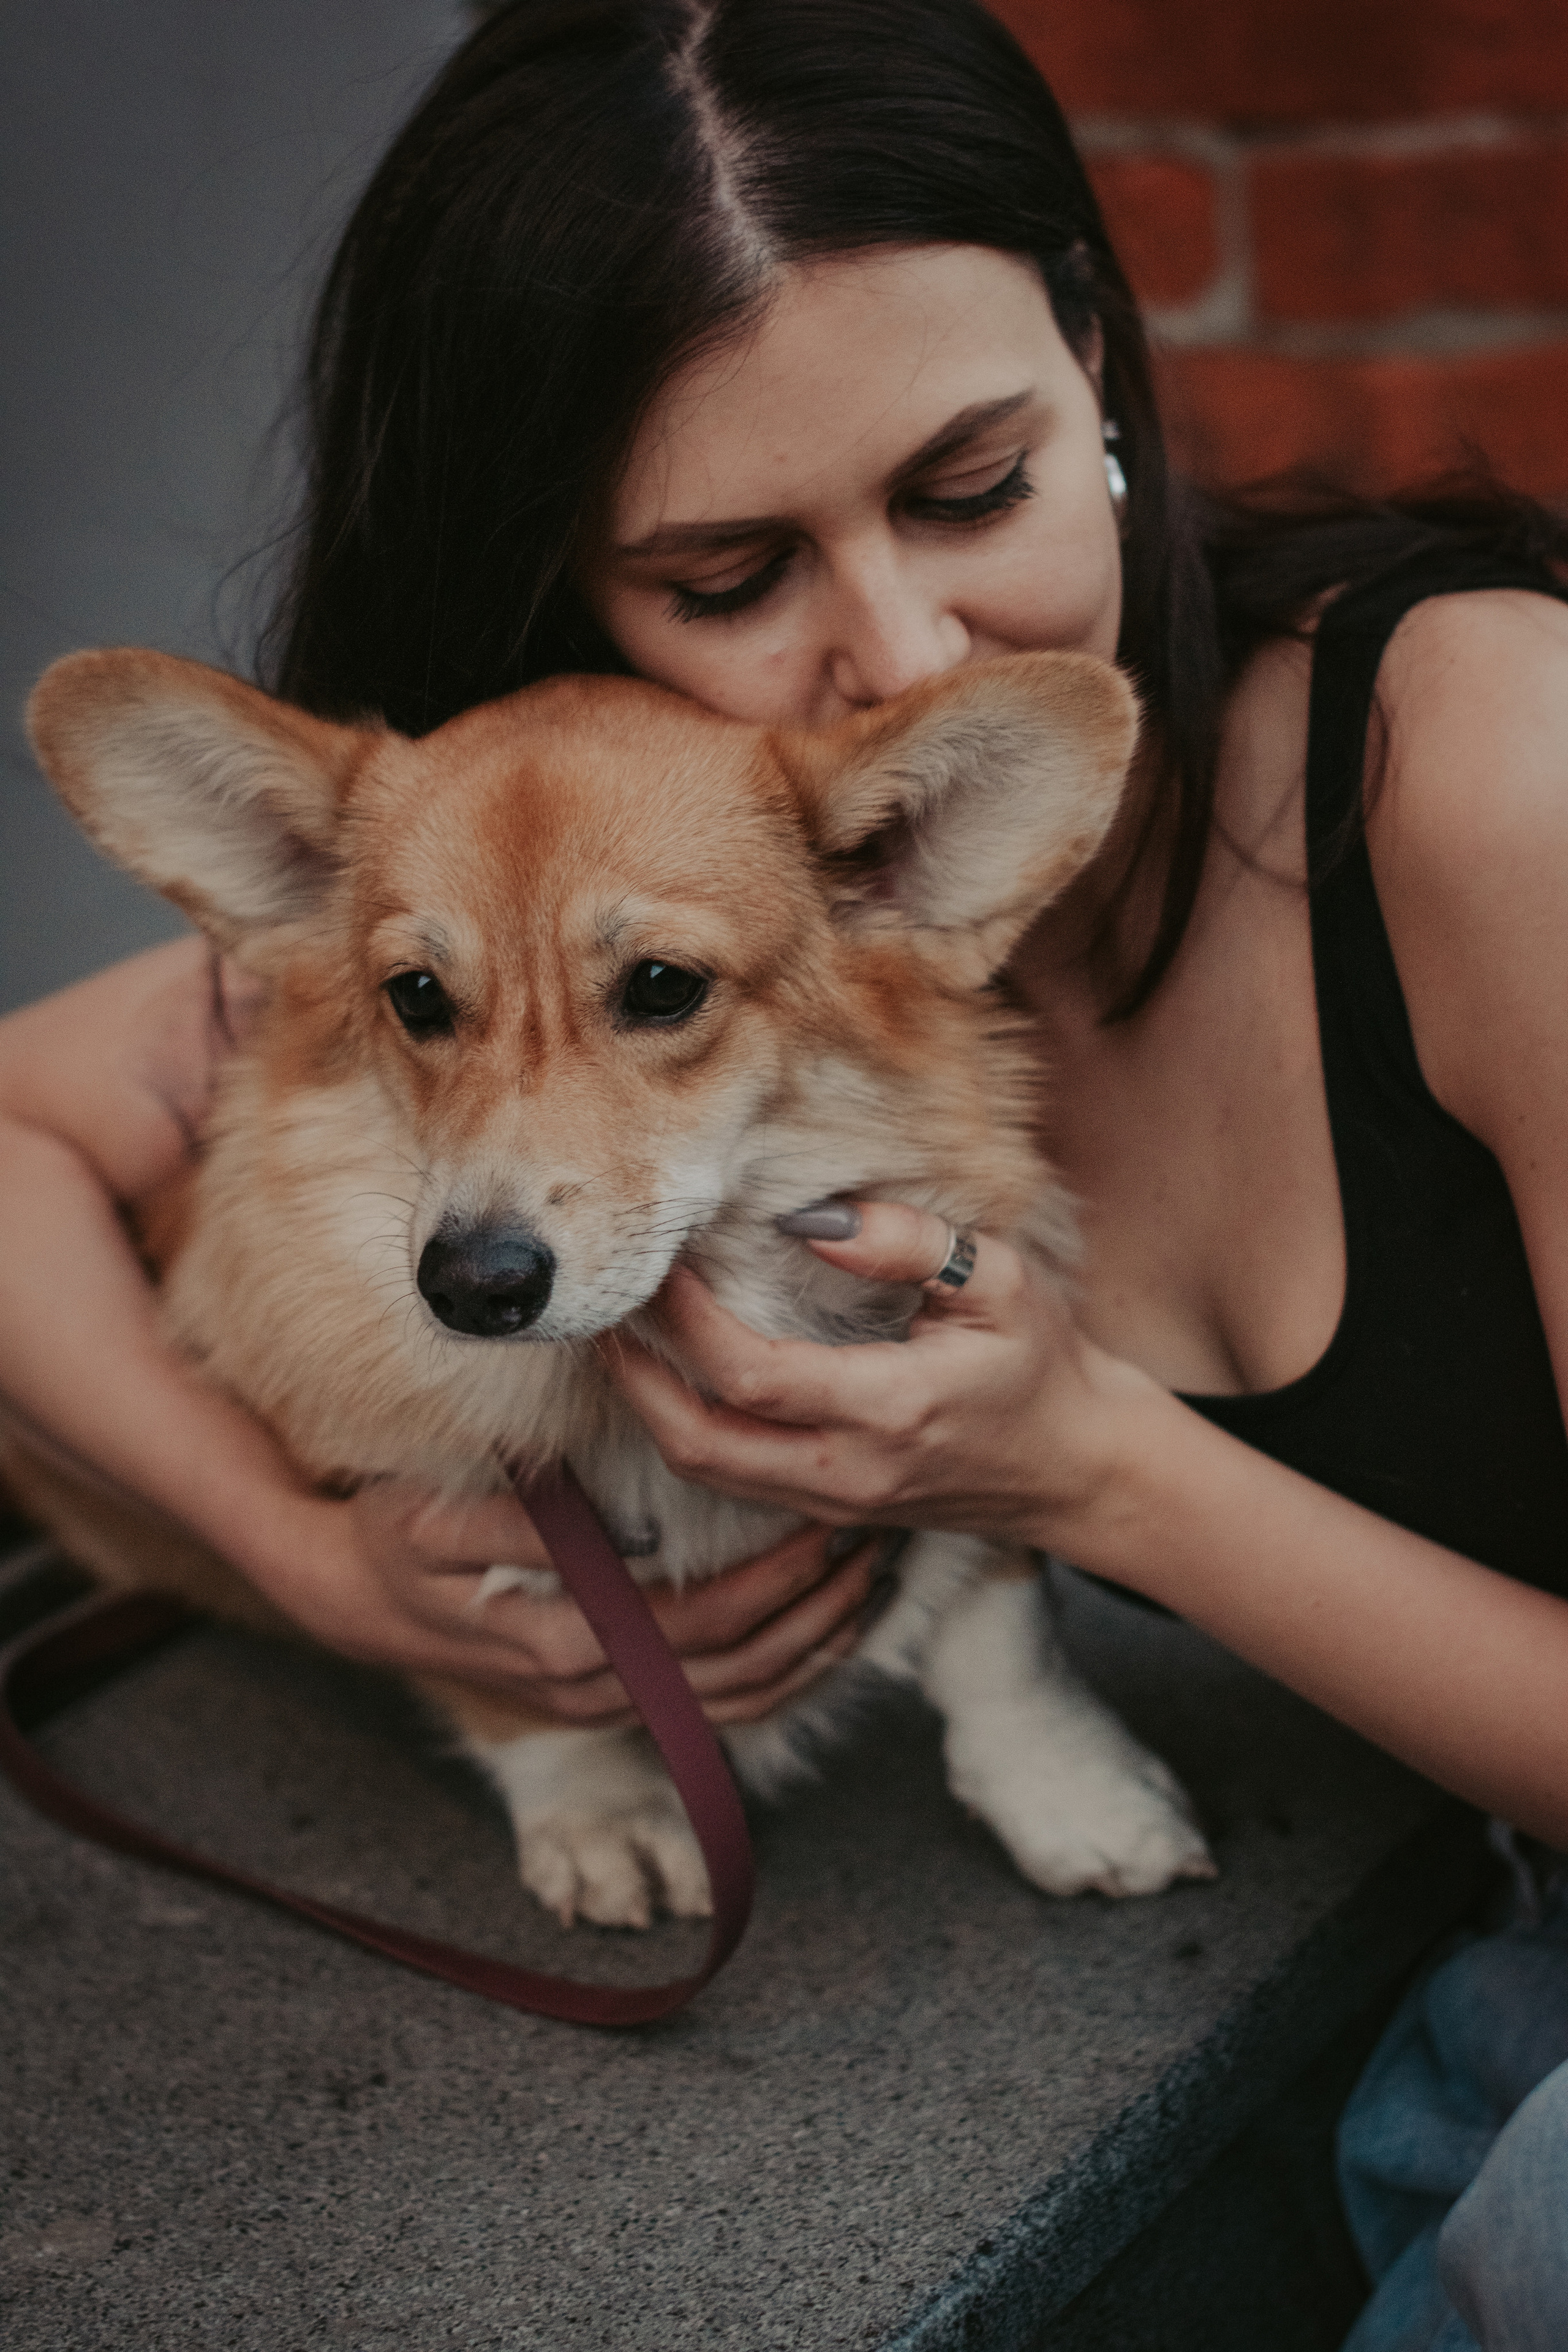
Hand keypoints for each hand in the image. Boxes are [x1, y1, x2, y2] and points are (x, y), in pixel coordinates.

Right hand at [260, 1481, 884, 1727]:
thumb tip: (619, 1530)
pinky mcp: (611, 1701)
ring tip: (871, 1582)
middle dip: (816, 1607)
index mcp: (564, 1642)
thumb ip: (527, 1522)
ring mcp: (605, 1705)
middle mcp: (595, 1690)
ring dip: (814, 1647)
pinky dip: (781, 1678)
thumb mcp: (434, 1514)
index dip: (774, 1580)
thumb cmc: (395, 1536)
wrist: (352, 1596)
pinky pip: (716, 1707)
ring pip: (738, 1700)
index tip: (827, 1521)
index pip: (700, 1623)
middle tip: (872, 1538)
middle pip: (738, 1667)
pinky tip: (823, 1633)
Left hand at [606, 1202, 1158, 1548]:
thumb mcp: (1001, 1282)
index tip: (661, 1261)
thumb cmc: (1045, 1366)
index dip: (685, 1321)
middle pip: (696, 1443)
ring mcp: (833, 1502)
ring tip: (624, 1335)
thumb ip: (908, 1243)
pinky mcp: (828, 1509)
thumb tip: (810, 1217)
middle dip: (633, 1377)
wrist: (1080, 1469)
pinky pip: (731, 1477)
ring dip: (648, 1405)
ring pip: (701, 1471)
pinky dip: (685, 1427)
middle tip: (605, 1307)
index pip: (748, 1375)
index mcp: (888, 1411)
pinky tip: (672, 1375)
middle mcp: (846, 1471)